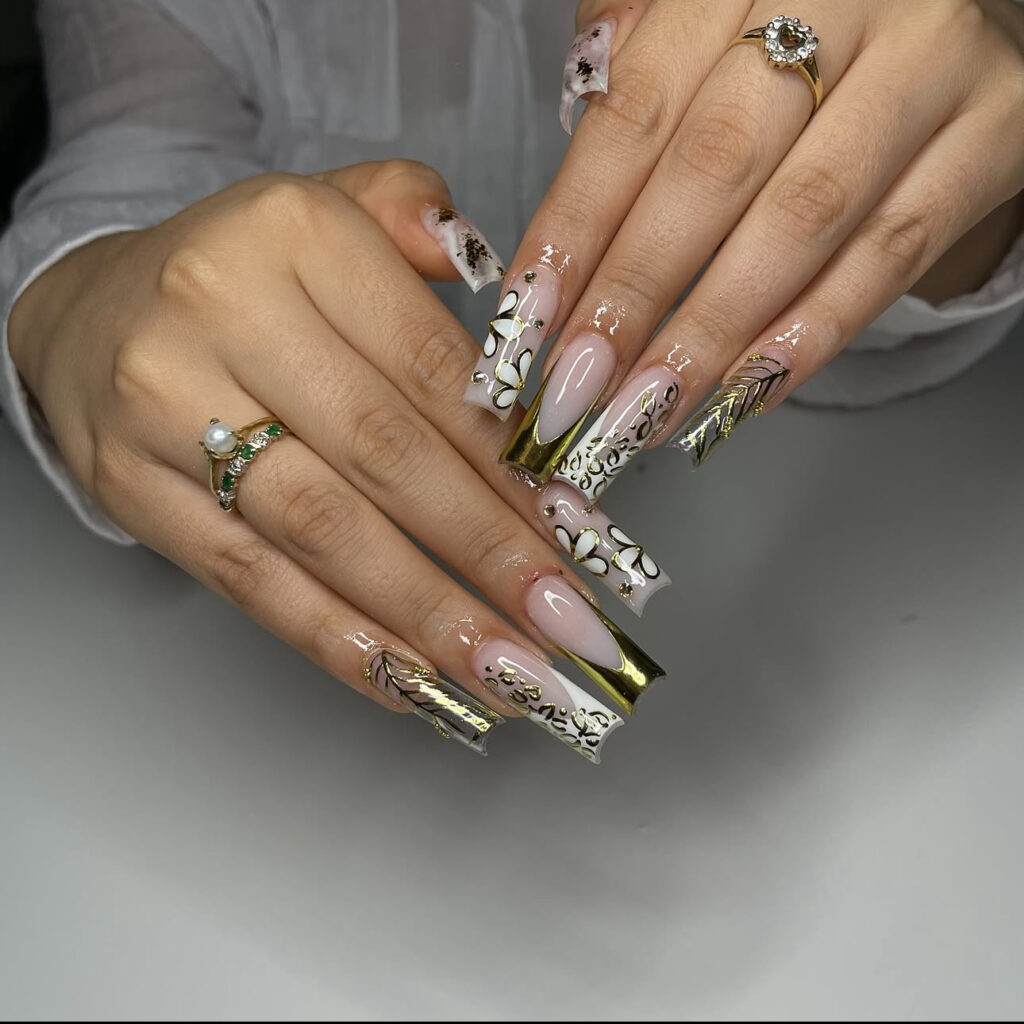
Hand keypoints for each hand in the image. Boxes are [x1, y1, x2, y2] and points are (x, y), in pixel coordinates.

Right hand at [8, 160, 662, 760]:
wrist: (89, 313)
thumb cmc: (239, 274)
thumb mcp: (331, 212)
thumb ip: (422, 229)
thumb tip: (515, 317)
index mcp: (296, 234)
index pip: (430, 368)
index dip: (509, 464)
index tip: (577, 535)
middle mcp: (225, 314)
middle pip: (385, 456)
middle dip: (490, 554)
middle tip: (567, 624)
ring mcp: (168, 409)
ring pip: (324, 533)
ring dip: (429, 617)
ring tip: (511, 674)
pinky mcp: (135, 492)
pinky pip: (251, 582)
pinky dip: (340, 642)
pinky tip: (414, 683)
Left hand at [478, 0, 1023, 496]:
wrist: (937, 16)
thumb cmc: (793, 37)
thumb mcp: (701, 29)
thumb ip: (631, 90)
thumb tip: (556, 230)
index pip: (633, 113)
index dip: (576, 228)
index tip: (528, 320)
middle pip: (713, 167)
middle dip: (635, 293)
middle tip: (578, 387)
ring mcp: (927, 62)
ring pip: (802, 219)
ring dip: (711, 334)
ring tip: (644, 413)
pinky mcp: (993, 130)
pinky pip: (894, 253)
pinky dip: (810, 334)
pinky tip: (743, 396)